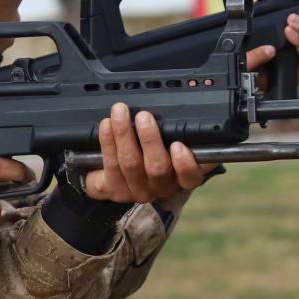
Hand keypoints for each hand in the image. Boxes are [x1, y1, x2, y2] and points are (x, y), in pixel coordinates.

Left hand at [81, 102, 213, 202]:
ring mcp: (137, 191)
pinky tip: (107, 125)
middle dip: (149, 139)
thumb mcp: (172, 143)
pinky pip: (111, 164)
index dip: (185, 164)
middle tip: (143, 116)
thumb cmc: (150, 152)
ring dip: (124, 134)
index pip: (191, 177)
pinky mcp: (115, 189)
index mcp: (180, 176)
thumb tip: (189, 107)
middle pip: (157, 168)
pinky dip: (108, 141)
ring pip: (130, 163)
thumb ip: (182, 133)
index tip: (178, 145)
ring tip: (120, 112)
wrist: (117, 175)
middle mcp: (160, 187)